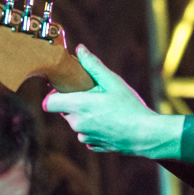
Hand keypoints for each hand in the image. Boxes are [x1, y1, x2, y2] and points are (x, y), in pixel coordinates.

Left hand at [43, 46, 174, 156]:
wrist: (145, 135)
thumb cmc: (130, 106)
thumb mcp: (113, 81)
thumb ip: (93, 65)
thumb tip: (79, 49)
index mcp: (78, 106)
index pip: (48, 103)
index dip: (54, 94)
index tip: (67, 87)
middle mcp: (77, 123)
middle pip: (63, 110)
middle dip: (74, 101)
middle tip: (94, 95)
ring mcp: (84, 136)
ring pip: (75, 122)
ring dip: (83, 115)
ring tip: (104, 109)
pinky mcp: (93, 145)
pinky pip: (86, 133)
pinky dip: (92, 127)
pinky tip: (109, 122)